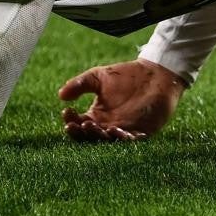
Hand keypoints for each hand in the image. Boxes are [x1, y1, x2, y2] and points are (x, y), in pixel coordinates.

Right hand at [58, 59, 186, 142]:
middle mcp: (107, 126)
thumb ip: (80, 84)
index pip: (78, 123)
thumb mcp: (98, 76)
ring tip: (101, 128)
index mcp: (96, 115)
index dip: (70, 121)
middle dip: (84, 132)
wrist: (155, 74)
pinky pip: (132, 140)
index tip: (66, 113)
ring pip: (109, 140)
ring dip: (104, 136)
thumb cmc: (125, 75)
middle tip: (82, 123)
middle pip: (91, 136)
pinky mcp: (142, 132)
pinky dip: (126, 139)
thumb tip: (61, 95)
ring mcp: (124, 130)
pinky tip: (121, 133)